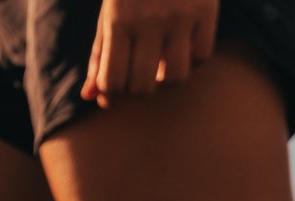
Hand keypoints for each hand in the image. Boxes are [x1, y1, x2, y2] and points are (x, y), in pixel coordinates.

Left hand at [85, 0, 217, 105]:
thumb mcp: (109, 16)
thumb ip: (99, 56)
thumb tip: (88, 97)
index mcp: (117, 22)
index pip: (112, 83)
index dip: (112, 95)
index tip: (116, 87)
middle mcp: (148, 20)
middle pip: (142, 88)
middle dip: (139, 89)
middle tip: (140, 74)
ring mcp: (180, 15)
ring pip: (176, 78)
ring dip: (168, 79)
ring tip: (164, 64)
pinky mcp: (206, 9)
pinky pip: (202, 57)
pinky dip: (193, 61)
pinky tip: (185, 47)